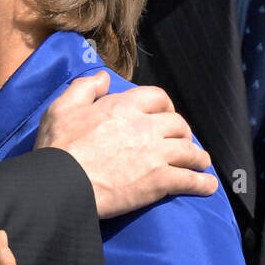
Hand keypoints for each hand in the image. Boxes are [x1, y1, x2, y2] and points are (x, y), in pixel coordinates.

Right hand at [35, 72, 216, 218]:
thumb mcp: (61, 108)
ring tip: (199, 163)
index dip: (164, 106)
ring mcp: (155, 155)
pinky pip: (190, 180)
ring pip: (190, 151)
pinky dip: (202, 183)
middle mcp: (145, 127)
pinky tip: (207, 186)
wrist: (60, 183)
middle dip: (183, 132)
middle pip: (178, 124)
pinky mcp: (159, 181)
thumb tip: (104, 77)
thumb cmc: (58, 147)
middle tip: (180, 141)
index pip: (158, 97)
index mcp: (123, 107)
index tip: (164, 115)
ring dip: (197, 157)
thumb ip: (84, 88)